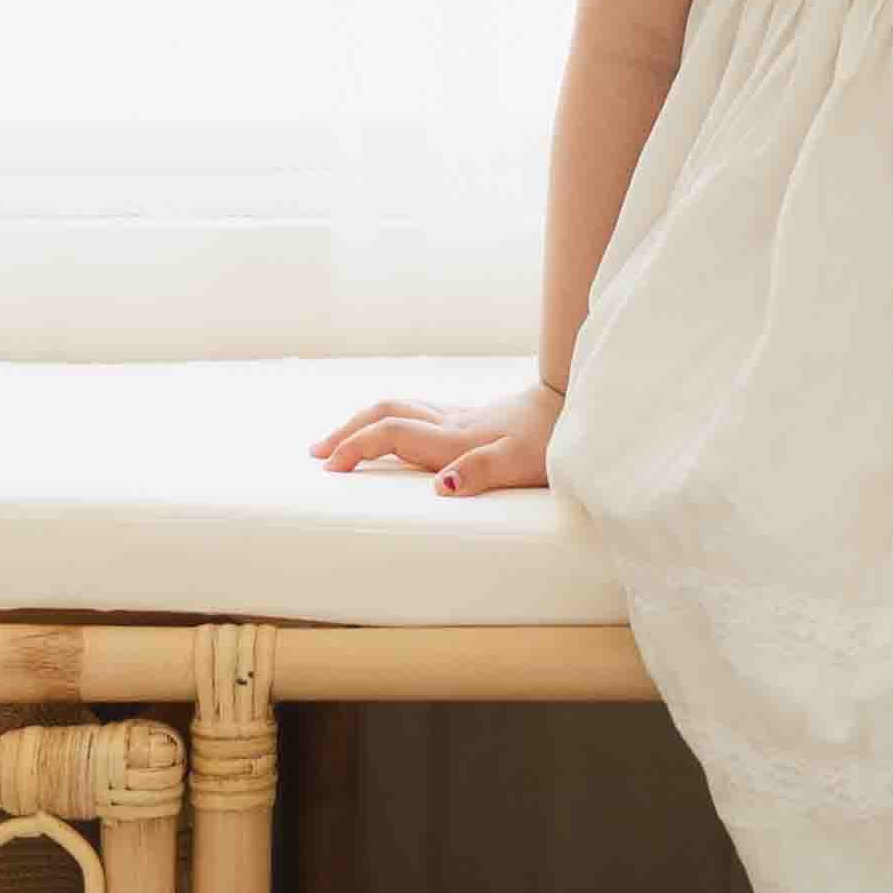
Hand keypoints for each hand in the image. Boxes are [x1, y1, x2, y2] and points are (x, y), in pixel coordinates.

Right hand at [307, 380, 563, 496]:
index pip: (391, 434)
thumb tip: (441, 487)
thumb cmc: (550, 440)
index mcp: (454, 439)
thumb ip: (482, 472)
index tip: (330, 468)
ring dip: (363, 422)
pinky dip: (388, 421)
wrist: (575, 406)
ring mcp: (458, 416)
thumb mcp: (522, 463)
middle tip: (318, 453)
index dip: (357, 447)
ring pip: (398, 408)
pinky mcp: (470, 416)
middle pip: (384, 413)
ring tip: (339, 441)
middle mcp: (449, 423)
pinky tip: (389, 432)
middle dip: (347, 431)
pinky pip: (416, 413)